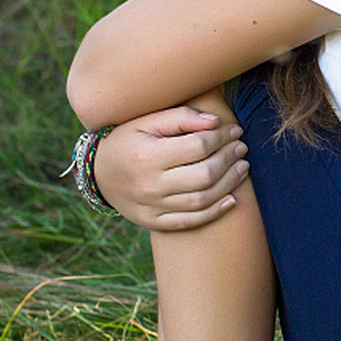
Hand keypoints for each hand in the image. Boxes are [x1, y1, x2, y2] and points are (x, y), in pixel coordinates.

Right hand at [91, 105, 248, 231]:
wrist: (98, 174)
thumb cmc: (127, 140)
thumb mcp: (146, 122)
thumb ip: (180, 117)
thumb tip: (216, 122)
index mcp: (147, 156)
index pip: (197, 147)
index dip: (221, 138)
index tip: (233, 131)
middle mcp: (149, 185)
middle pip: (204, 175)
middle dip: (228, 159)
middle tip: (241, 148)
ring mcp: (152, 207)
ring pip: (201, 200)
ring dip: (229, 183)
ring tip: (242, 167)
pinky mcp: (154, 222)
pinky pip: (190, 221)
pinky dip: (215, 212)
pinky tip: (232, 198)